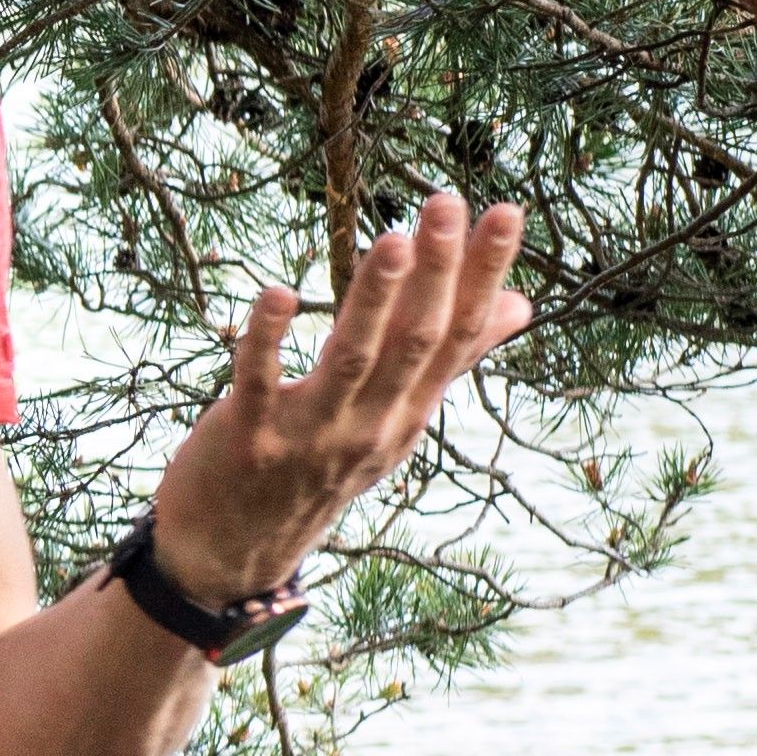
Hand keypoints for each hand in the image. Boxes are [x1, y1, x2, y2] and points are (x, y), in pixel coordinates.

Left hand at [147, 186, 529, 615]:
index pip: (458, 338)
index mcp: (407, 415)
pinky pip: (259, 381)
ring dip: (372, 300)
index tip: (507, 211)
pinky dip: (268, 338)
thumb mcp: (394, 421)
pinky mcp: (248, 436)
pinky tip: (276, 292)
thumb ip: (448, 362)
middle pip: (414, 343)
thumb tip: (520, 305)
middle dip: (436, 273)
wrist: (235, 553)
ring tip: (391, 239)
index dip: (484, 275)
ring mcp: (310, 434)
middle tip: (447, 202)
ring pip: (351, 360)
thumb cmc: (317, 469)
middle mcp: (370, 426)